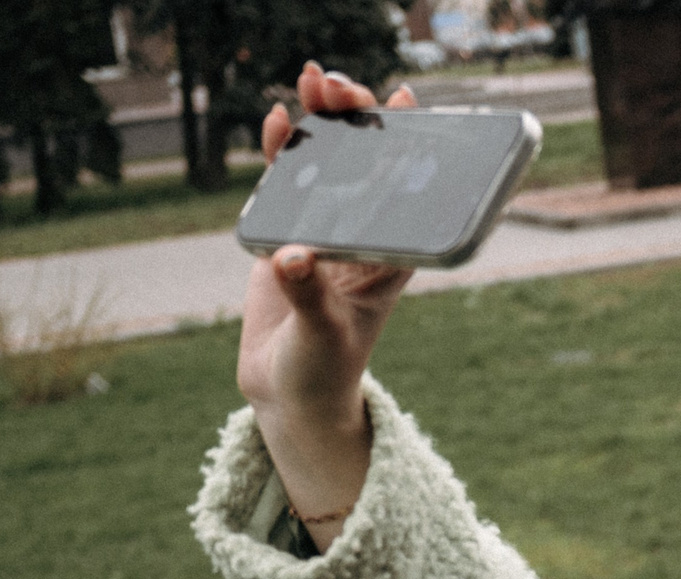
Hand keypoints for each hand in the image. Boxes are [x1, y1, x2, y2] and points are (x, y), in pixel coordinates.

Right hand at [239, 63, 420, 544]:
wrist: (290, 393)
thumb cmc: (323, 369)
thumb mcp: (321, 333)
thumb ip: (307, 296)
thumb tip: (292, 258)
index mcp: (387, 257)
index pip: (404, 188)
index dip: (404, 142)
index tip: (403, 98)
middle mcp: (360, 238)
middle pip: (363, 165)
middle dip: (353, 120)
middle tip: (337, 85)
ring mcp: (322, 234)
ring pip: (324, 166)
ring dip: (319, 124)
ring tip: (312, 82)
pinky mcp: (285, 236)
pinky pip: (284, 184)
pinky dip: (280, 151)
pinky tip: (276, 118)